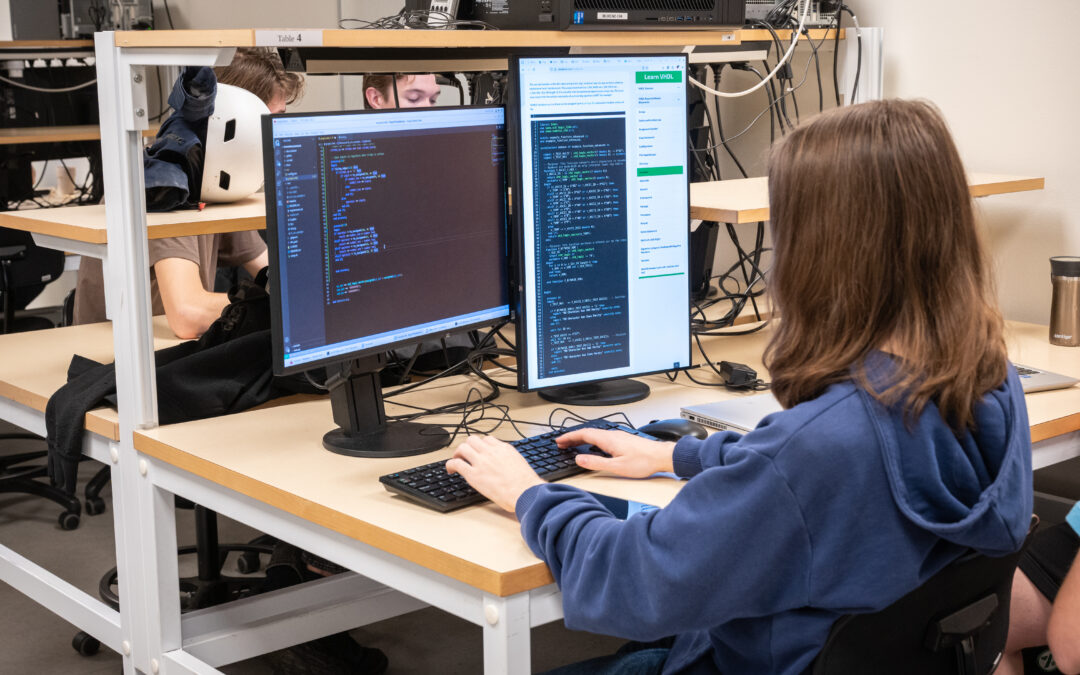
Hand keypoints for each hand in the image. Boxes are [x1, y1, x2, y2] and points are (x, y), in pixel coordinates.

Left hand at [446, 436, 544, 512]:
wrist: (525, 492)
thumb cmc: (526, 484)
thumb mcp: (520, 464)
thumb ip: (510, 459)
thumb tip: (507, 463)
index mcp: (504, 449)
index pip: (487, 439)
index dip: (481, 445)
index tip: (479, 450)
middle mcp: (491, 452)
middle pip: (473, 439)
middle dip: (467, 445)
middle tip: (465, 453)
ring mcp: (481, 462)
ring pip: (463, 447)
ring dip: (457, 452)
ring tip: (456, 459)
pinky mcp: (474, 474)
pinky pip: (456, 463)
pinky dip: (450, 464)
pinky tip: (450, 470)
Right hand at [556, 428, 675, 478]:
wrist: (662, 456)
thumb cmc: (644, 462)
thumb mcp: (617, 467)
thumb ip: (596, 463)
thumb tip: (580, 460)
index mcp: (608, 439)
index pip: (583, 434)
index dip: (569, 437)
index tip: (559, 441)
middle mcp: (612, 435)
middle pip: (588, 432)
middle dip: (573, 437)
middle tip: (561, 443)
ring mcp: (618, 436)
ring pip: (595, 434)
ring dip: (582, 438)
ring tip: (573, 445)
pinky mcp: (623, 439)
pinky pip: (602, 436)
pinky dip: (591, 440)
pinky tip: (592, 446)